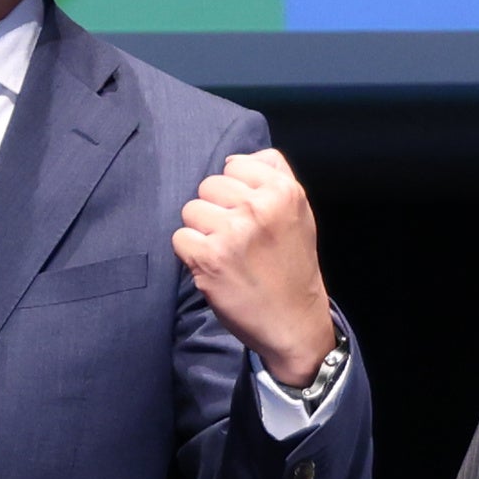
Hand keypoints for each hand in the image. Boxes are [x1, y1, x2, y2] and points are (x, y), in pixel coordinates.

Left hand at [171, 148, 334, 387]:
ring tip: (225, 252)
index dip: (235, 190)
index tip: (248, 214)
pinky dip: (190, 253)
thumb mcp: (299, 213)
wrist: (293, 320)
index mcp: (283, 191)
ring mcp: (232, 232)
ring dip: (201, 231)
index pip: (234, 164)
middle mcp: (258, 207)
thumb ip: (274, 176)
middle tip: (237, 238)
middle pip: (208, 185)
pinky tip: (213, 266)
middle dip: (216, 209)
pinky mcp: (209, 258)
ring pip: (191, 210)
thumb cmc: (292, 265)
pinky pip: (180, 237)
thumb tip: (235, 158)